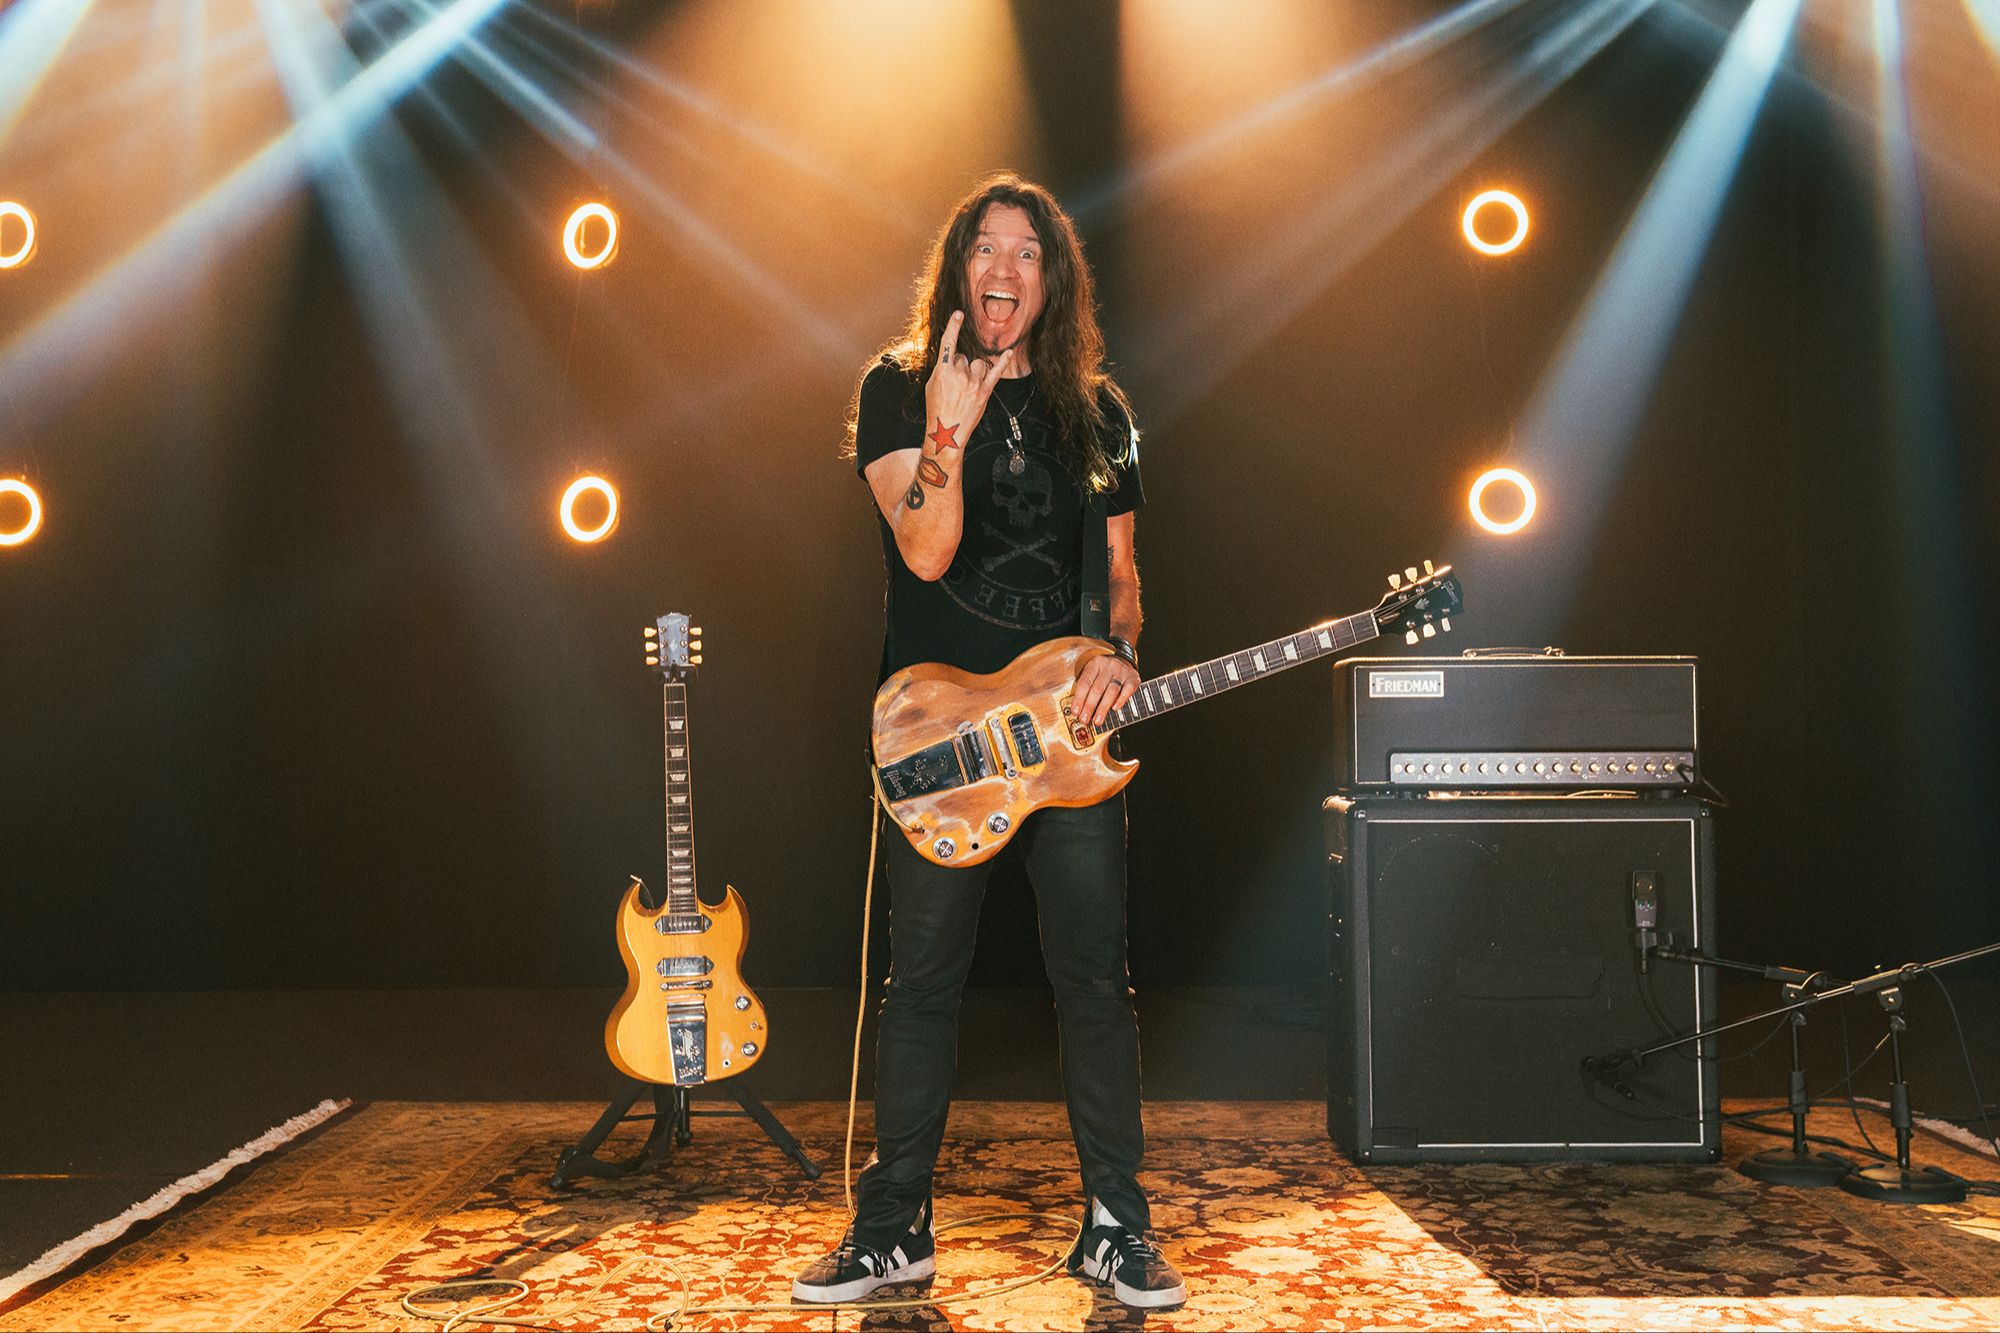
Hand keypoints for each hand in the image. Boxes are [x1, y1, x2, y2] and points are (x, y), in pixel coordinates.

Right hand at [924, 310, 1012, 457]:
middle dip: (960, 368)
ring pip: (978, 364)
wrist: (947, 431)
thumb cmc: (937, 408)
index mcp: (943, 370)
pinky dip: (1003, 362)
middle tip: (954, 387)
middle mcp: (959, 374)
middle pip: (964, 357)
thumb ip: (943, 368)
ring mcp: (973, 383)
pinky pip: (996, 372)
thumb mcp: (932, 385)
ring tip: (967, 389)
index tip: (959, 313)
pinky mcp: (984, 391)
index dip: (954, 326)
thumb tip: (954, 358)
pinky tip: (1009, 353)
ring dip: (974, 372)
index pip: (949, 343)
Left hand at [1075, 649, 1139, 728]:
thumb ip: (1087, 688)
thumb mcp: (1094, 674)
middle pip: (1097, 688)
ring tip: (1097, 720)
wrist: (1124, 661)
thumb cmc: (1104, 673)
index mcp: (1095, 664)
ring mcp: (1122, 671)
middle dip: (1090, 706)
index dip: (1079, 698)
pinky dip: (1121, 700)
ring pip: (1111, 691)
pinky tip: (1114, 708)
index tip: (1075, 712)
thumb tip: (1079, 710)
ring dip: (1103, 708)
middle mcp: (1108, 665)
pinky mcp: (1133, 677)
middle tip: (1085, 719)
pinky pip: (1128, 690)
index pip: (1085, 682)